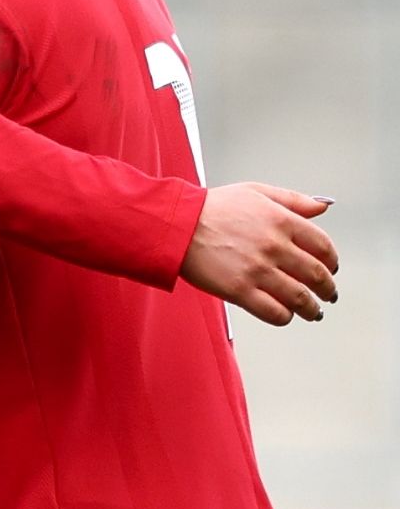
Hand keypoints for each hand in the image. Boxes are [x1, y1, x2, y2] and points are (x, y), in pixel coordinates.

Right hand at [183, 183, 338, 325]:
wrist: (175, 224)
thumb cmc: (210, 208)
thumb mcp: (254, 191)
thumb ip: (292, 199)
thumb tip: (322, 206)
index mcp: (281, 220)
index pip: (324, 247)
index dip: (332, 261)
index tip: (331, 268)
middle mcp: (274, 246)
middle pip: (318, 276)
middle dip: (327, 289)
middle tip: (327, 294)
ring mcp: (258, 270)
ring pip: (301, 299)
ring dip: (312, 309)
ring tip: (313, 312)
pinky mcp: (240, 291)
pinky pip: (275, 313)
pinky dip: (285, 317)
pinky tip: (284, 314)